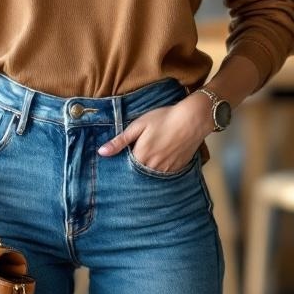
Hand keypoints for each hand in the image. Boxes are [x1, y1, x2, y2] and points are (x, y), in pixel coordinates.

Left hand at [97, 92, 212, 173]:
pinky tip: (163, 157)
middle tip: (139, 153)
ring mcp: (167, 170)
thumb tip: (102, 152)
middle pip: (138, 172)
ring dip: (148, 168)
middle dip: (135, 167)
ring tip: (151, 155)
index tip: (123, 156)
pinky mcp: (178, 168)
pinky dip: (161, 168)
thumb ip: (120, 141)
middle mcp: (153, 167)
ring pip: (152, 175)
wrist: (192, 119)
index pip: (126, 167)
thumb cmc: (164, 118)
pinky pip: (165, 174)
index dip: (123, 162)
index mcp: (141, 156)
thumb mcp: (138, 125)